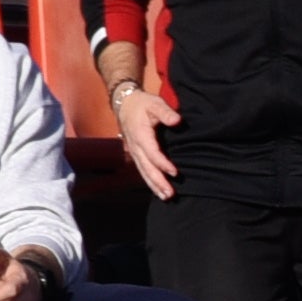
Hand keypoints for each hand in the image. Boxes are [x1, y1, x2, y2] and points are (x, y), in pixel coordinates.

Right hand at [111, 80, 181, 198]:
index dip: (163, 164)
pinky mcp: (136, 154)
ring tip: (166, 197)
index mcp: (141, 134)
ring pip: (144, 172)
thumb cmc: (142, 104)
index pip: (152, 153)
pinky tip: (158, 190)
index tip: (175, 173)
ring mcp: (134, 152)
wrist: (125, 104)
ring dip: (154, 186)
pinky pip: (142, 170)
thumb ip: (166, 112)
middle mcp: (136, 146)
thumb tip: (177, 121)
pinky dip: (150, 181)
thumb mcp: (155, 103)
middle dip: (158, 182)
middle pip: (147, 168)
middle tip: (170, 194)